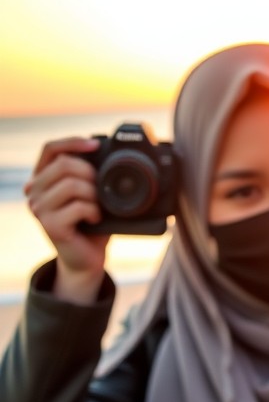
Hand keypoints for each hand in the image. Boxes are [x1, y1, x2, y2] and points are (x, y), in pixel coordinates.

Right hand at [24, 137, 107, 301]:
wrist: (86, 259)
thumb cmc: (91, 223)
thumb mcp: (89, 193)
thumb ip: (88, 172)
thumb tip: (103, 148)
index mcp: (41, 178)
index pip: (50, 148)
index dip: (73, 142)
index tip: (97, 145)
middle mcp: (34, 191)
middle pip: (64, 164)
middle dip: (91, 173)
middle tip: (101, 191)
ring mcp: (38, 208)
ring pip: (71, 184)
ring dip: (94, 194)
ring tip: (99, 206)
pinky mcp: (49, 225)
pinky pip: (78, 206)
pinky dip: (94, 211)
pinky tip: (95, 219)